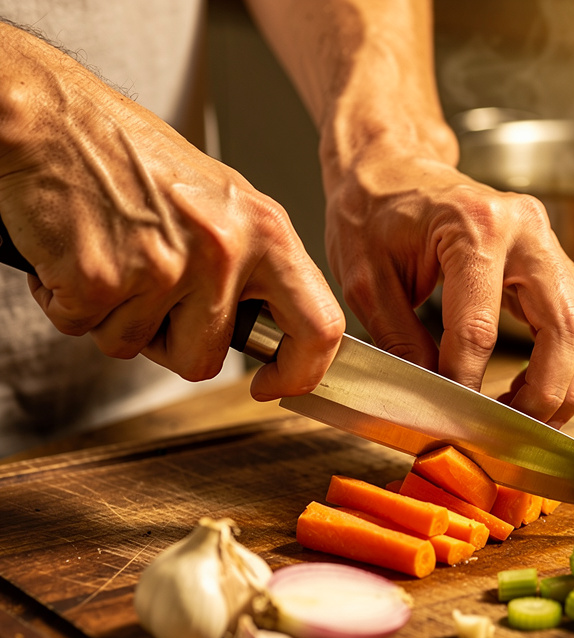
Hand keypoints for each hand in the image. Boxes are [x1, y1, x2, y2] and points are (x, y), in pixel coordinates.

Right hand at [0, 23, 344, 400]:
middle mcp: (224, 250)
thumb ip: (253, 265)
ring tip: (109, 254)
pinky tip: (73, 251)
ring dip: (111, 316)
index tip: (273, 385)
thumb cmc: (133, 158)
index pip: (319, 326)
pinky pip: (81, 327)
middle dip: (167, 344)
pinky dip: (65, 301)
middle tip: (146, 296)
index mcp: (266, 231)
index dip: (299, 372)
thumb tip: (275, 329)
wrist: (54, 117)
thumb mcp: (224, 203)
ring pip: (134, 347)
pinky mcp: (102, 277)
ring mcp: (164, 266)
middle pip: (204, 359)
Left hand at [324, 150, 573, 427]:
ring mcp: (548, 241)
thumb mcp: (366, 279)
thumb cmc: (373, 212)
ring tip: (528, 417)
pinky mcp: (555, 258)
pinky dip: (571, 363)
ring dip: (567, 383)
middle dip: (543, 393)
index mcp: (473, 227)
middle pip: (563, 328)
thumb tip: (435, 401)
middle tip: (511, 432)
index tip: (450, 417)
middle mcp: (525, 229)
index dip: (464, 384)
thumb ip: (400, 341)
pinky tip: (540, 388)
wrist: (394, 166)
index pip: (478, 329)